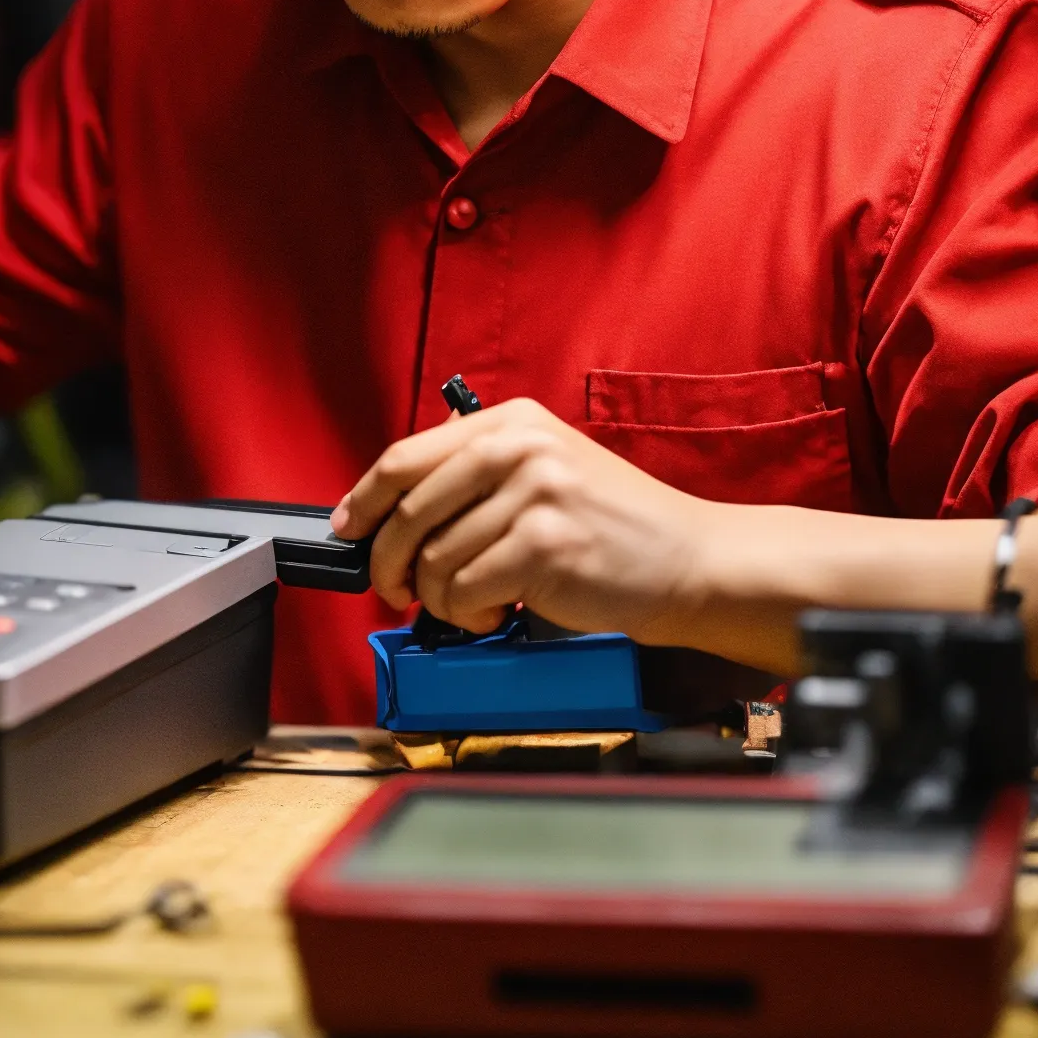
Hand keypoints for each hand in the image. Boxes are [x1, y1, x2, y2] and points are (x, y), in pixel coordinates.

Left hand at [330, 398, 713, 642]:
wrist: (690, 559)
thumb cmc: (613, 524)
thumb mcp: (547, 466)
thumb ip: (478, 467)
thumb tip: (392, 498)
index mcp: (512, 421)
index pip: (406, 455)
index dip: (364, 499)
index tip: (348, 529)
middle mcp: (521, 446)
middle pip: (408, 508)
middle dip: (387, 561)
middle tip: (395, 590)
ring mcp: (535, 492)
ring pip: (434, 559)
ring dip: (439, 598)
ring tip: (471, 603)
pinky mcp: (545, 544)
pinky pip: (465, 590)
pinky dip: (467, 615)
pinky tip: (494, 613)